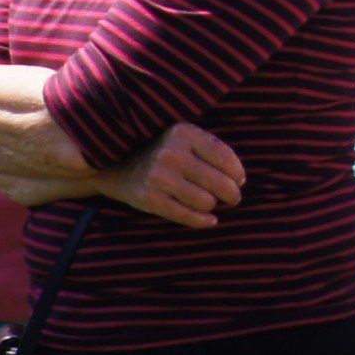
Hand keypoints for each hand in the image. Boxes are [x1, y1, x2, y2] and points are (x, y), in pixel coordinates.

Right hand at [98, 122, 245, 228]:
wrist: (115, 166)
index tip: (239, 180)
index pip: (225, 156)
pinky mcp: (149, 199)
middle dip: (231, 194)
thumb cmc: (163, 155)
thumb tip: (239, 181)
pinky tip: (209, 220)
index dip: (238, 173)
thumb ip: (210, 151)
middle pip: (220, 183)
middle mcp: (171, 154)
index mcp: (183, 133)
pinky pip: (188, 216)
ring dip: (211, 205)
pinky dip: (203, 221)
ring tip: (208, 202)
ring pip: (206, 202)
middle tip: (231, 198)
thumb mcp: (183, 140)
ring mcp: (158, 177)